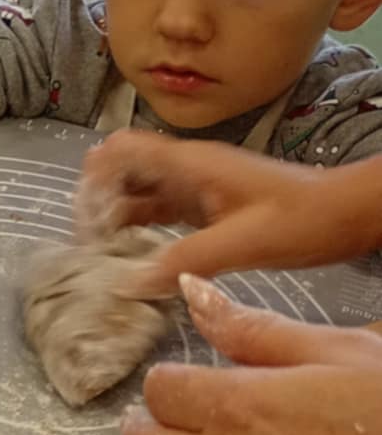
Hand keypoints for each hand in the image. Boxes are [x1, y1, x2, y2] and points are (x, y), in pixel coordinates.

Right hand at [79, 133, 381, 291]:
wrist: (347, 216)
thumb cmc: (301, 219)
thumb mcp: (242, 243)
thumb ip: (184, 260)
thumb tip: (129, 284)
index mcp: (190, 164)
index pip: (121, 151)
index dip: (94, 179)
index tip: (87, 221)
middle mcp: (187, 170)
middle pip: (122, 171)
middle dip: (98, 202)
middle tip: (90, 245)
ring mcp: (197, 188)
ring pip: (139, 194)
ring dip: (118, 219)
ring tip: (105, 258)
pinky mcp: (208, 208)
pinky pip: (162, 213)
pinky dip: (142, 231)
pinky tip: (138, 261)